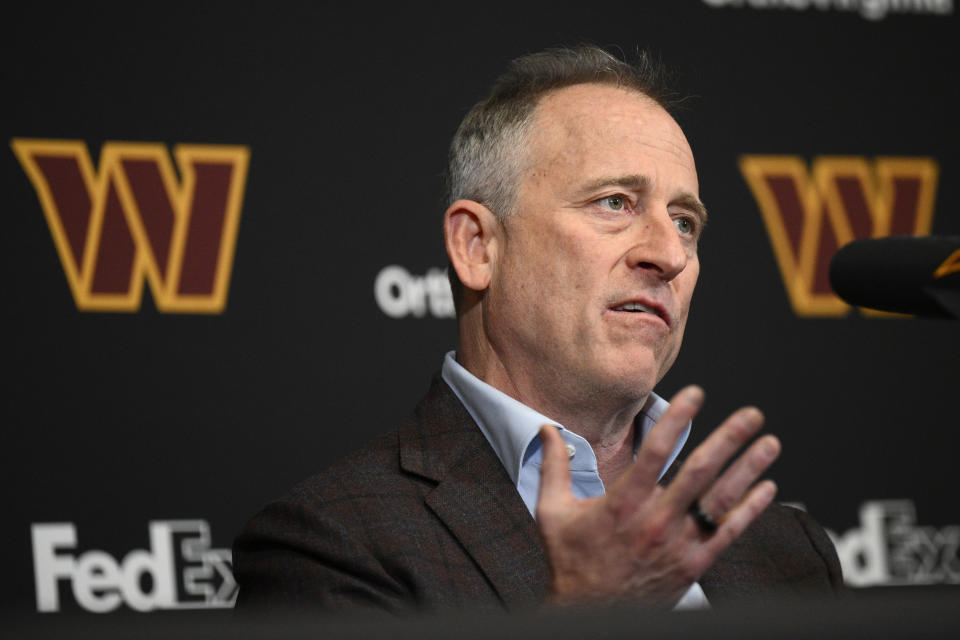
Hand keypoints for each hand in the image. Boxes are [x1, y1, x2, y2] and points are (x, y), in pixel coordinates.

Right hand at [535, 385, 779, 607]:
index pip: (655, 452)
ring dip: (748, 468)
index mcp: (622, 504)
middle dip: (729, 439)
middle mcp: (655, 522)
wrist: (588, 615)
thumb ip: (554, 467)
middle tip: (751, 414)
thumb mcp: (552, 512)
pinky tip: (766, 488)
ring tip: (770, 443)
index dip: (678, 419)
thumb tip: (547, 430)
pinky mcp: (692, 566)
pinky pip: (728, 533)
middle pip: (700, 472)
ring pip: (720, 500)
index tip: (695, 394)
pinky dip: (751, 510)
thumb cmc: (571, 562)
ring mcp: (678, 545)